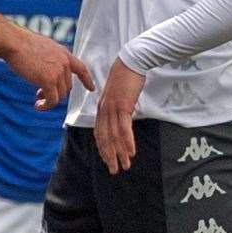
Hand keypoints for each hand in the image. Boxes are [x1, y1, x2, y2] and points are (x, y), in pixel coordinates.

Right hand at [4, 28, 94, 110]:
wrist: (14, 42)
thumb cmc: (22, 44)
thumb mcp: (43, 48)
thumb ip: (50, 59)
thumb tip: (48, 74)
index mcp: (63, 53)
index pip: (81, 68)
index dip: (87, 80)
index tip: (92, 88)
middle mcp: (64, 62)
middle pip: (67, 86)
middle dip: (56, 92)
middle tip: (40, 94)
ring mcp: (58, 71)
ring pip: (60, 95)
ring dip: (49, 100)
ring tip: (38, 100)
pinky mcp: (48, 80)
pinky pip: (52, 100)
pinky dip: (46, 106)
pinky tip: (38, 106)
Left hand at [94, 57, 145, 173]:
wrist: (130, 62)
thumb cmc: (127, 77)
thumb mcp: (119, 95)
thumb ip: (118, 108)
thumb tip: (123, 118)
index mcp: (102, 109)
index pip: (100, 134)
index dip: (103, 149)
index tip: (108, 160)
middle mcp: (104, 111)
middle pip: (105, 138)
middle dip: (109, 156)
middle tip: (114, 170)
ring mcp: (113, 109)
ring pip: (114, 136)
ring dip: (120, 153)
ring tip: (125, 166)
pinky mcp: (123, 106)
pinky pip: (124, 128)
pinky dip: (127, 141)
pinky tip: (131, 152)